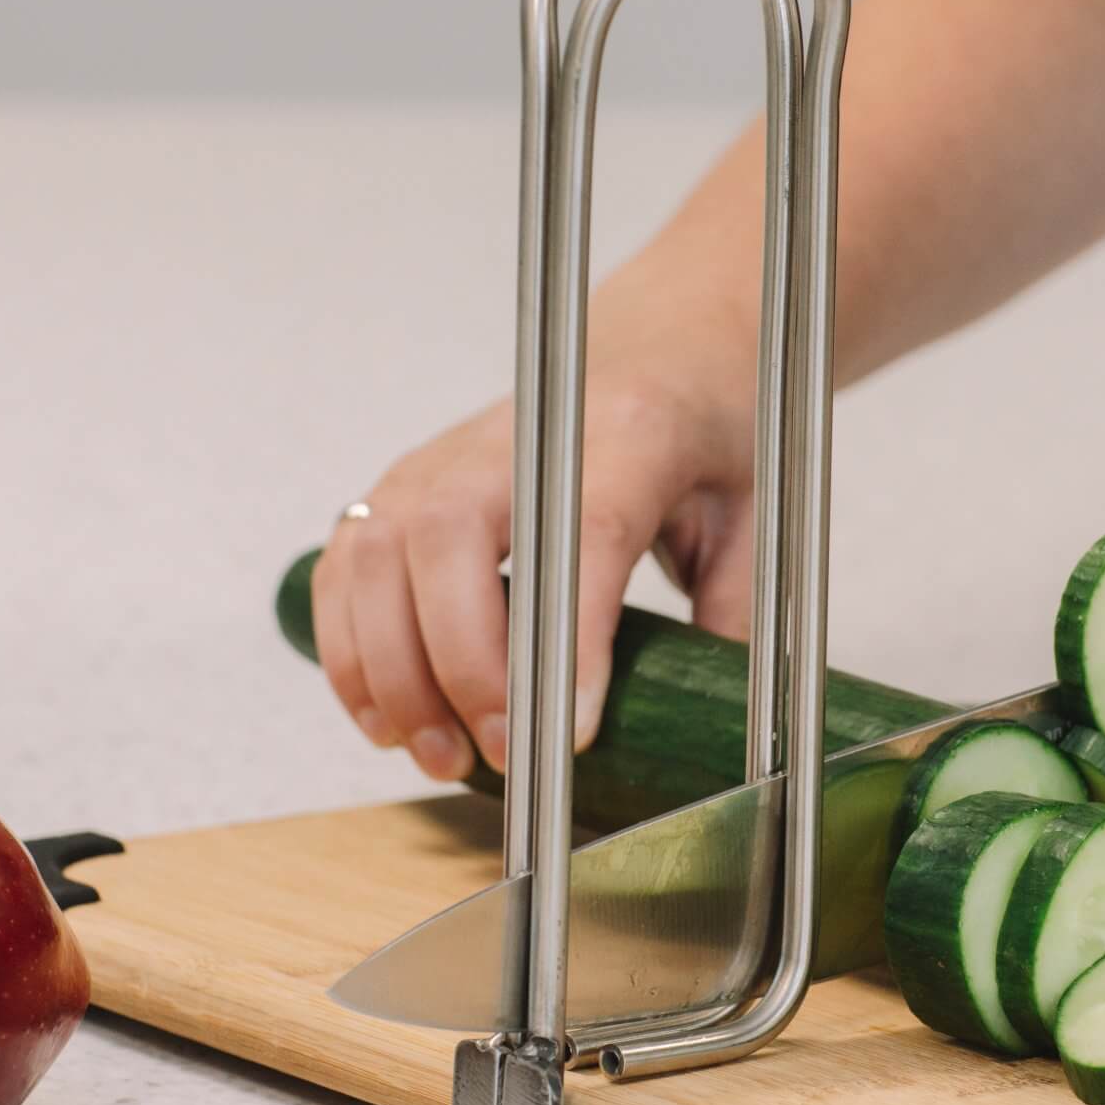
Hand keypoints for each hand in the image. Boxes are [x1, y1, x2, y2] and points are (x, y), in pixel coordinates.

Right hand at [312, 363, 759, 780]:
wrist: (667, 346)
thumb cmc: (708, 424)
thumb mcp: (758, 513)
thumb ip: (734, 613)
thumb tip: (709, 724)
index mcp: (626, 432)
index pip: (580, 532)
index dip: (568, 638)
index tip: (571, 730)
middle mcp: (518, 436)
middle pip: (449, 540)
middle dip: (462, 666)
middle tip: (500, 755)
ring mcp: (445, 456)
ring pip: (378, 557)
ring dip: (393, 673)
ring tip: (439, 757)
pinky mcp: (404, 485)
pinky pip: (346, 569)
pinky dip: (351, 651)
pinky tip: (385, 717)